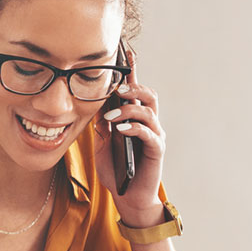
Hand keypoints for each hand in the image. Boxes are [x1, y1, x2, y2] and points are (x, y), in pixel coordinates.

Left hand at [91, 46, 166, 226]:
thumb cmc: (117, 171)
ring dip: (129, 109)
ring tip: (112, 117)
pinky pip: (149, 133)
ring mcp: (154, 136)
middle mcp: (148, 124)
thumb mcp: (103, 144)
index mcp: (135, 119)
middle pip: (148, 95)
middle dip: (133, 87)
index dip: (131, 72)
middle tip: (116, 90)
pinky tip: (121, 129)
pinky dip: (134, 127)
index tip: (125, 53)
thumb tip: (96, 106)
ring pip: (149, 110)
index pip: (133, 91)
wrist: (128, 197)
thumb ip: (102, 126)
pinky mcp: (156, 150)